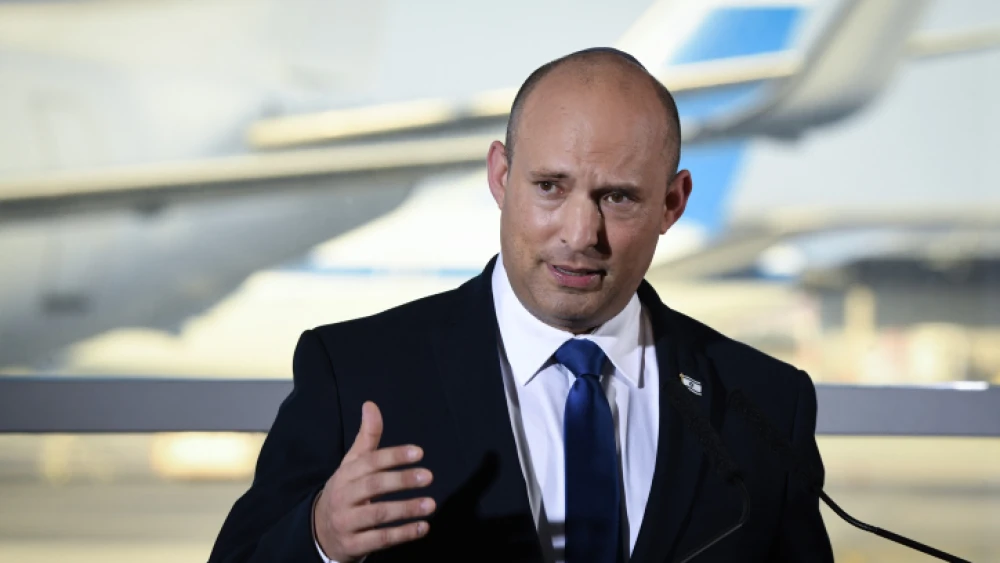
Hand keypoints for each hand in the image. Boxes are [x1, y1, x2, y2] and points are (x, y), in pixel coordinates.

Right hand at [313, 401, 434, 561]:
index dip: (393, 456)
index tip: (419, 452)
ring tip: (430, 504)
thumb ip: (367, 437)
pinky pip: (379, 539)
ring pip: (377, 515)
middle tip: (429, 476)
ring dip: (406, 510)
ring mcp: (346, 522)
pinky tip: (423, 527)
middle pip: (372, 486)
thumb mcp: (352, 464)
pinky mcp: (352, 545)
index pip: (369, 462)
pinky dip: (402, 534)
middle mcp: (343, 497)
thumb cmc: (346, 491)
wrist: (321, 532)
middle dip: (401, 481)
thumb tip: (371, 404)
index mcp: (345, 474)